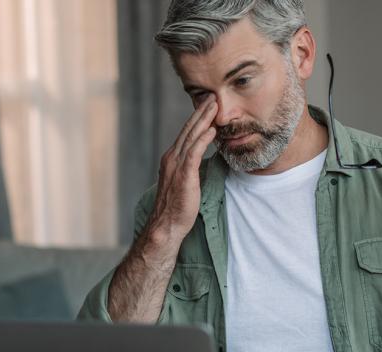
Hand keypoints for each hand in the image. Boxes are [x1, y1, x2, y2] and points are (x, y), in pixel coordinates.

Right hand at [146, 94, 218, 245]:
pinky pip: (194, 153)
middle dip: (201, 112)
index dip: (197, 118)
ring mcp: (176, 165)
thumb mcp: (184, 182)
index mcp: (172, 158)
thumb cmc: (176, 208)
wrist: (166, 225)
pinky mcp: (183, 175)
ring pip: (191, 136)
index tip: (208, 105)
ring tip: (215, 105)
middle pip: (188, 129)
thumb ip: (190, 168)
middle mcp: (172, 157)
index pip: (186, 133)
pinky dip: (203, 139)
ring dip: (204, 120)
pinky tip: (212, 130)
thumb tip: (201, 160)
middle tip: (212, 96)